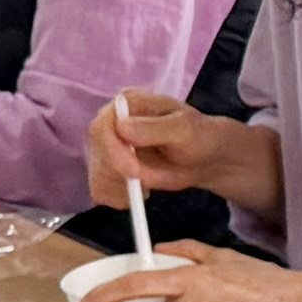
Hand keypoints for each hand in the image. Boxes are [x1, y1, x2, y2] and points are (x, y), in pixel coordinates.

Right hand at [87, 90, 281, 224]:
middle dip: (119, 175)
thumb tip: (122, 127)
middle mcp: (111, 122)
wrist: (204, 157)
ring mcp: (108, 146)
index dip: (113, 152)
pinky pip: (100, 189)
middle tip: (146, 188)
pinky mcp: (110, 168)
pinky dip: (117, 198)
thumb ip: (154, 128)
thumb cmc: (198, 136)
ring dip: (120, 189)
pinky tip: (139, 194)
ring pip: (97, 174)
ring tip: (148, 188)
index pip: (102, 126)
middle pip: (97, 153)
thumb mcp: (184, 129)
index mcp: (127, 103)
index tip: (134, 172)